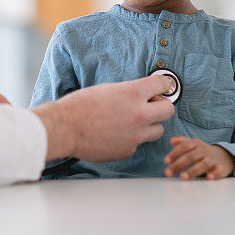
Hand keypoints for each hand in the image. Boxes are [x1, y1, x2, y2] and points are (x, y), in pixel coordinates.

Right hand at [31, 75, 174, 161]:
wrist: (65, 128)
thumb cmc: (81, 106)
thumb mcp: (108, 89)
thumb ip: (129, 92)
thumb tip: (141, 94)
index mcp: (134, 93)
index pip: (163, 84)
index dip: (162, 85)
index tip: (161, 87)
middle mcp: (139, 114)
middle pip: (168, 110)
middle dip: (161, 106)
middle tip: (151, 105)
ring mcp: (135, 135)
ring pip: (158, 130)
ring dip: (150, 125)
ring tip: (133, 122)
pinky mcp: (128, 150)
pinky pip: (139, 143)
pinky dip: (132, 139)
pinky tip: (117, 134)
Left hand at [164, 136, 234, 179]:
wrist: (223, 156)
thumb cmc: (202, 151)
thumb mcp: (193, 144)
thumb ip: (182, 142)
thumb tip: (172, 140)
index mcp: (196, 143)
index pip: (184, 146)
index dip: (175, 153)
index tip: (166, 161)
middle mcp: (204, 150)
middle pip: (191, 156)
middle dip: (179, 165)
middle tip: (168, 173)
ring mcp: (213, 159)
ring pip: (204, 164)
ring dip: (193, 171)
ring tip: (183, 177)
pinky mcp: (221, 168)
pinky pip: (219, 171)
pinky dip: (215, 174)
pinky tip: (208, 177)